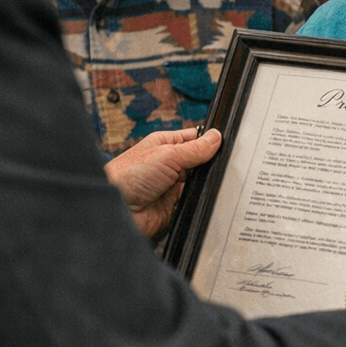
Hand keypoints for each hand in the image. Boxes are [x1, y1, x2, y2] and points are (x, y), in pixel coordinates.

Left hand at [104, 128, 221, 237]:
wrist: (117, 209)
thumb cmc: (129, 175)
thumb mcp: (167, 155)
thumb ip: (194, 148)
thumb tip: (216, 137)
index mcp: (166, 144)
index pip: (195, 138)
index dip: (210, 140)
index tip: (229, 143)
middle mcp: (171, 163)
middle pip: (201, 161)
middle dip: (211, 163)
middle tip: (227, 164)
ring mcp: (174, 185)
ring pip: (200, 181)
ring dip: (206, 183)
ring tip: (216, 180)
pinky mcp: (176, 205)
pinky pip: (195, 200)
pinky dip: (201, 200)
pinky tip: (206, 197)